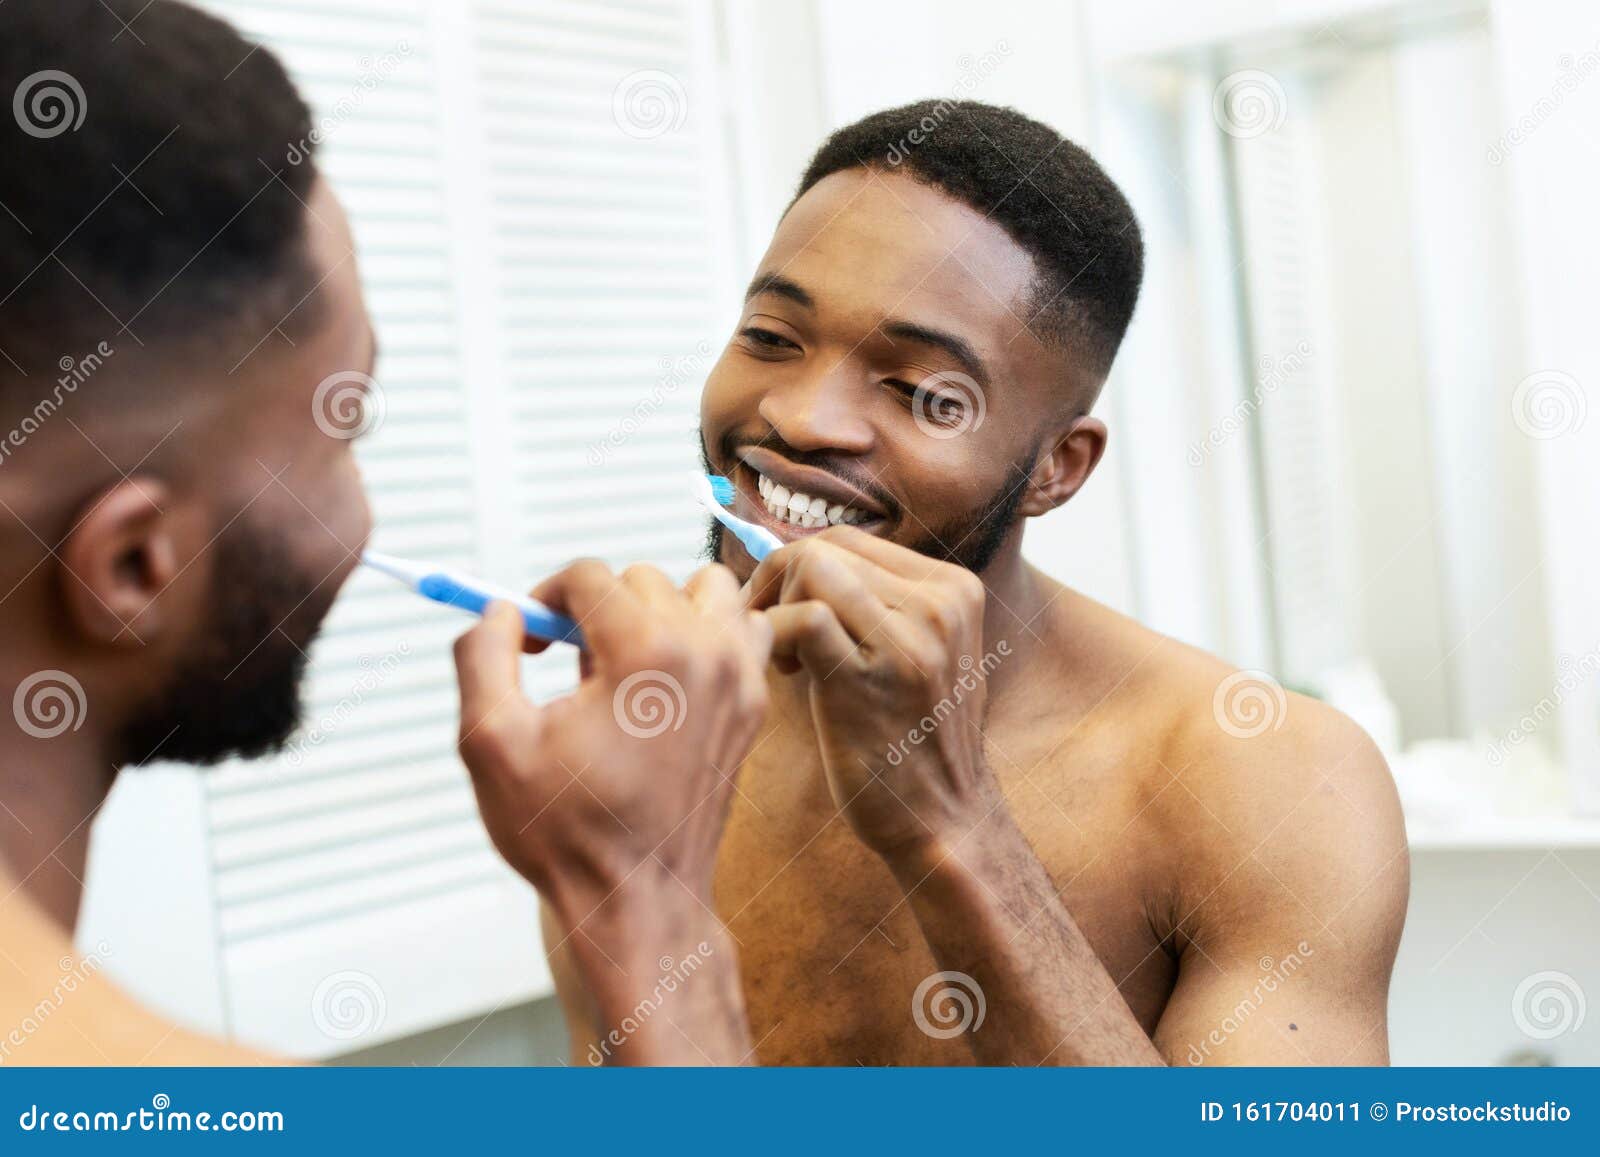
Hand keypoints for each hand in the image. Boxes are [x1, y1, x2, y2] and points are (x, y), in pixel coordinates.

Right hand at [453, 561, 771, 920]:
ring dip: (660, 608)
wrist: (639, 900)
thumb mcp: (491, 743)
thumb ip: (483, 656)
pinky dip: (709, 635)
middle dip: (597, 609)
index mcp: (646, 653)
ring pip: (703, 590)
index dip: (545, 599)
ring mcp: (739, 678)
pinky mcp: (752, 705)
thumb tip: (502, 610)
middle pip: (642, 580)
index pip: (590, 575)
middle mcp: (704, 653)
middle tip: (569, 666)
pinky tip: (671, 678)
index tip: (530, 643)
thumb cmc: (567, 833)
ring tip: (624, 662)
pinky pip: (740, 632)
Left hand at [744, 527, 1007, 861]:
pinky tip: (785, 673)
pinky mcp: (870, 681)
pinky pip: (803, 618)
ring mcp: (910, 642)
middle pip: (826, 547)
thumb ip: (880, 604)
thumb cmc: (915, 739)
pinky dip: (773, 635)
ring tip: (787, 658)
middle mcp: (940, 605)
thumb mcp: (923, 653)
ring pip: (812, 568)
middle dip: (778, 583)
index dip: (799, 568)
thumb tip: (797, 562)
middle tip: (771, 634)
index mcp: (953, 590)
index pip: (851, 540)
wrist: (945, 821)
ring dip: (775, 607)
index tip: (783, 610)